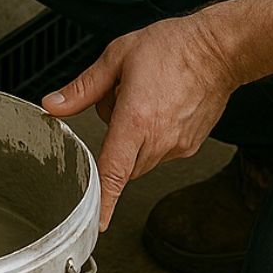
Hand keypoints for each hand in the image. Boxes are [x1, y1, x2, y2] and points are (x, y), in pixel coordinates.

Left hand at [41, 15, 237, 230]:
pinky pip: (161, 153)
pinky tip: (162, 107)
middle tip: (123, 101)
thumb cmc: (173, 48)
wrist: (218, 49)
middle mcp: (158, 139)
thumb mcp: (118, 57)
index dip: (103, 201)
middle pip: (122, 164)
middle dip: (115, 142)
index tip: (95, 224)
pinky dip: (154, 138)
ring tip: (147, 100)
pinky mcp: (190, 147)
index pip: (113, 172)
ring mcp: (177, 146)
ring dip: (135, 140)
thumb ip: (83, 88)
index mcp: (136, 120)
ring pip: (141, 159)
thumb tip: (53, 105)